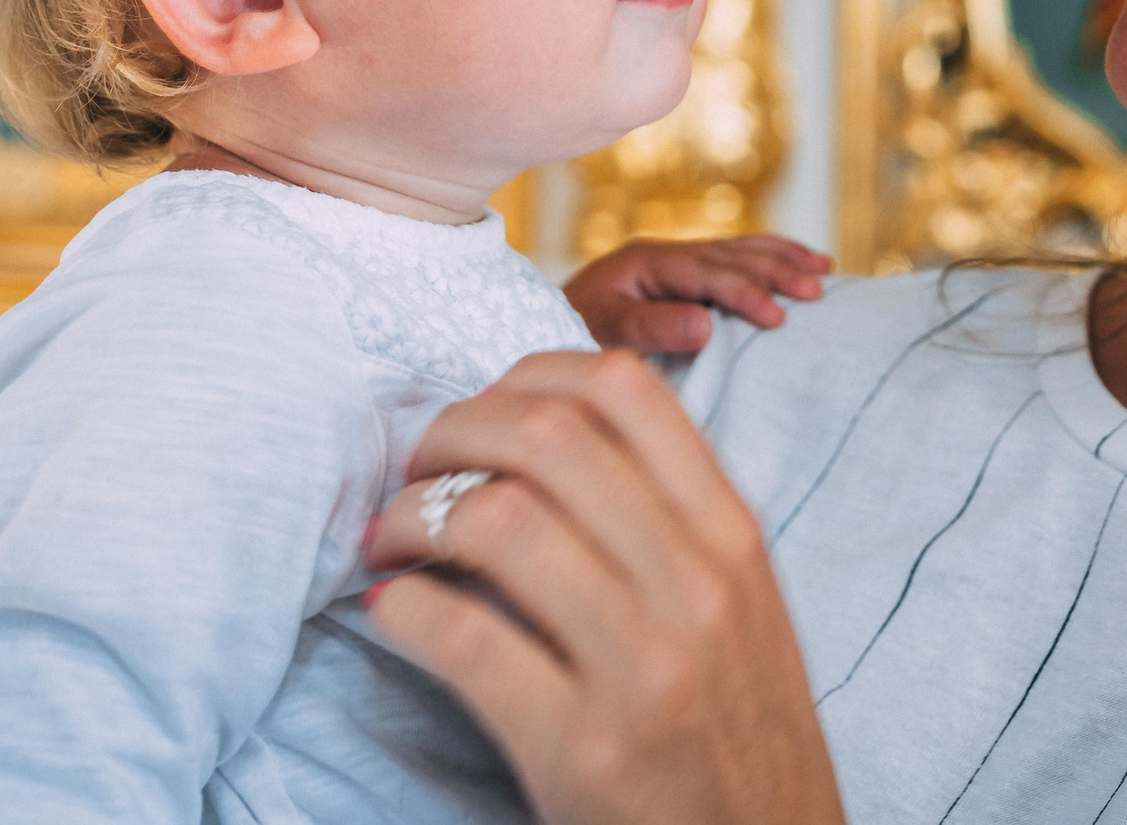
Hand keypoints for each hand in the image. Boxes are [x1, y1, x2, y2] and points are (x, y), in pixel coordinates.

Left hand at [365, 352, 843, 824]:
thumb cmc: (734, 724)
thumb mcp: (735, 601)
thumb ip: (663, 519)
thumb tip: (533, 438)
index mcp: (730, 534)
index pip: (623, 388)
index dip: (523, 377)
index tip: (480, 414)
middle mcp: (695, 584)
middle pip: (546, 437)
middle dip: (450, 436)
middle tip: (414, 472)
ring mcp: (643, 666)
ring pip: (499, 522)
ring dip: (412, 517)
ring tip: (391, 541)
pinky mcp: (584, 749)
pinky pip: (465, 641)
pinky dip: (406, 611)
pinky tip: (396, 612)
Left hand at [565, 236, 831, 353]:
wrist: (537, 327)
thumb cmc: (568, 336)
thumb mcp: (601, 334)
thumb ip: (650, 327)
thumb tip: (707, 324)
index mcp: (645, 261)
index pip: (707, 273)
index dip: (745, 292)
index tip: (778, 317)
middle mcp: (664, 252)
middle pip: (731, 254)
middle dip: (776, 269)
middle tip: (817, 290)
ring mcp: (675, 259)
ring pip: (738, 250)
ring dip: (782, 258)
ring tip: (824, 269)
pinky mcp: (681, 273)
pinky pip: (733, 259)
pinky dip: (768, 259)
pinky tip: (796, 263)